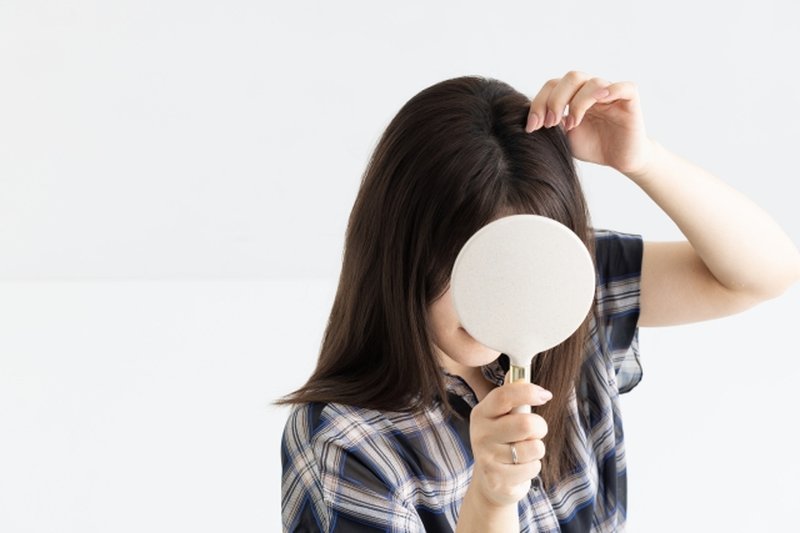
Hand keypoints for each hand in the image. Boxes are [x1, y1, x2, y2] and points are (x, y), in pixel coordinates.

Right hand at [468, 382, 551, 507]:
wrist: (490, 481)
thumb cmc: (501, 442)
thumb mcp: (501, 417)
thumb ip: (510, 396)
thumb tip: (517, 371)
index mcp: (481, 413)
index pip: (504, 396)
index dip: (528, 392)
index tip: (546, 395)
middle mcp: (480, 434)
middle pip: (526, 424)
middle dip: (540, 427)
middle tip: (535, 431)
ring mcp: (487, 458)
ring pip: (534, 447)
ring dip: (536, 449)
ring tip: (524, 452)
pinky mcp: (498, 479)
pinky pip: (533, 467)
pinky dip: (533, 467)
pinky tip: (520, 468)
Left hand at [525, 70, 655, 176]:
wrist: (619, 160)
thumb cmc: (592, 146)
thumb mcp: (563, 136)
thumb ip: (550, 123)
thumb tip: (527, 117)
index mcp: (574, 94)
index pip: (553, 85)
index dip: (539, 102)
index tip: (532, 126)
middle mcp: (591, 89)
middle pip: (571, 77)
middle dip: (555, 100)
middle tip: (550, 123)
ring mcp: (611, 93)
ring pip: (592, 82)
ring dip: (576, 103)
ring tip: (572, 125)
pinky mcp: (630, 100)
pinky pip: (623, 87)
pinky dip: (609, 91)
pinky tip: (597, 107)